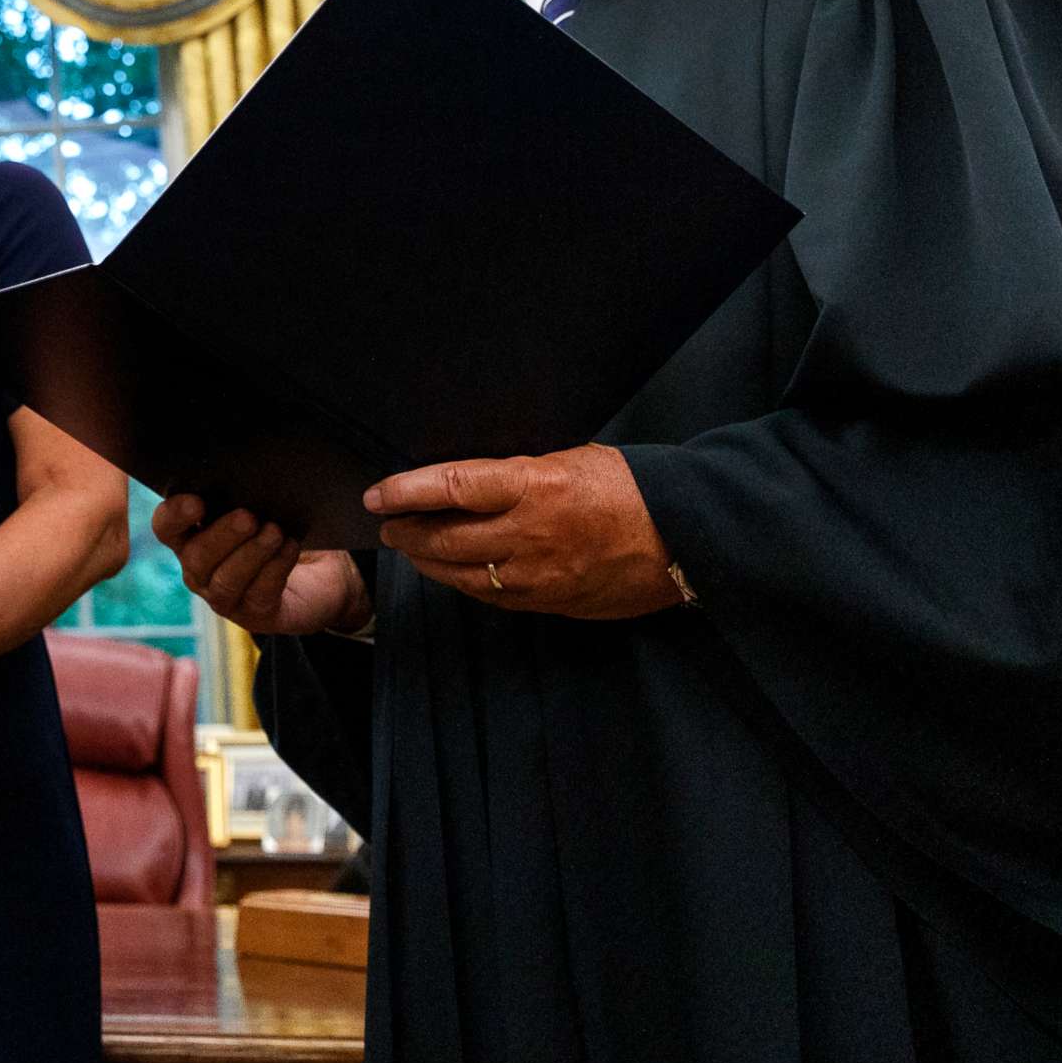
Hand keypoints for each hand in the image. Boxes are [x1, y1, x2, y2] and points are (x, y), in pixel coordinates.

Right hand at [152, 495, 369, 635]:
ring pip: (225, 580)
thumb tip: (247, 478)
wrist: (321, 569)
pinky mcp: (255, 615)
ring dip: (252, 553)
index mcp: (191, 537)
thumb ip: (243, 495)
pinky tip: (290, 547)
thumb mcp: (259, 506)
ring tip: (274, 532)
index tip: (198, 502)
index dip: (175, 515)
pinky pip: (259, 593)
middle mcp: (199, 570)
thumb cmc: (280, 528)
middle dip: (223, 535)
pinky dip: (275, 568)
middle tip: (248, 516)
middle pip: (196, 556)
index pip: (166, 527)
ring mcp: (224, 597)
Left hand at [366, 443, 682, 618]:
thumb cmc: (629, 489)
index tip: (378, 494)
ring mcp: (537, 575)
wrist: (683, 538)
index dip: (405, 491)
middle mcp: (529, 534)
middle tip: (388, 524)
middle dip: (407, 533)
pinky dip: (462, 582)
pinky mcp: (548, 602)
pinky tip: (451, 570)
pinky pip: (490, 595)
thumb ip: (517, 473)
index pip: (451, 487)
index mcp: (535, 486)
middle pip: (445, 539)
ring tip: (411, 547)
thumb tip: (467, 481)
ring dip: (427, 562)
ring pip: (460, 574)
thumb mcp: (569, 460)